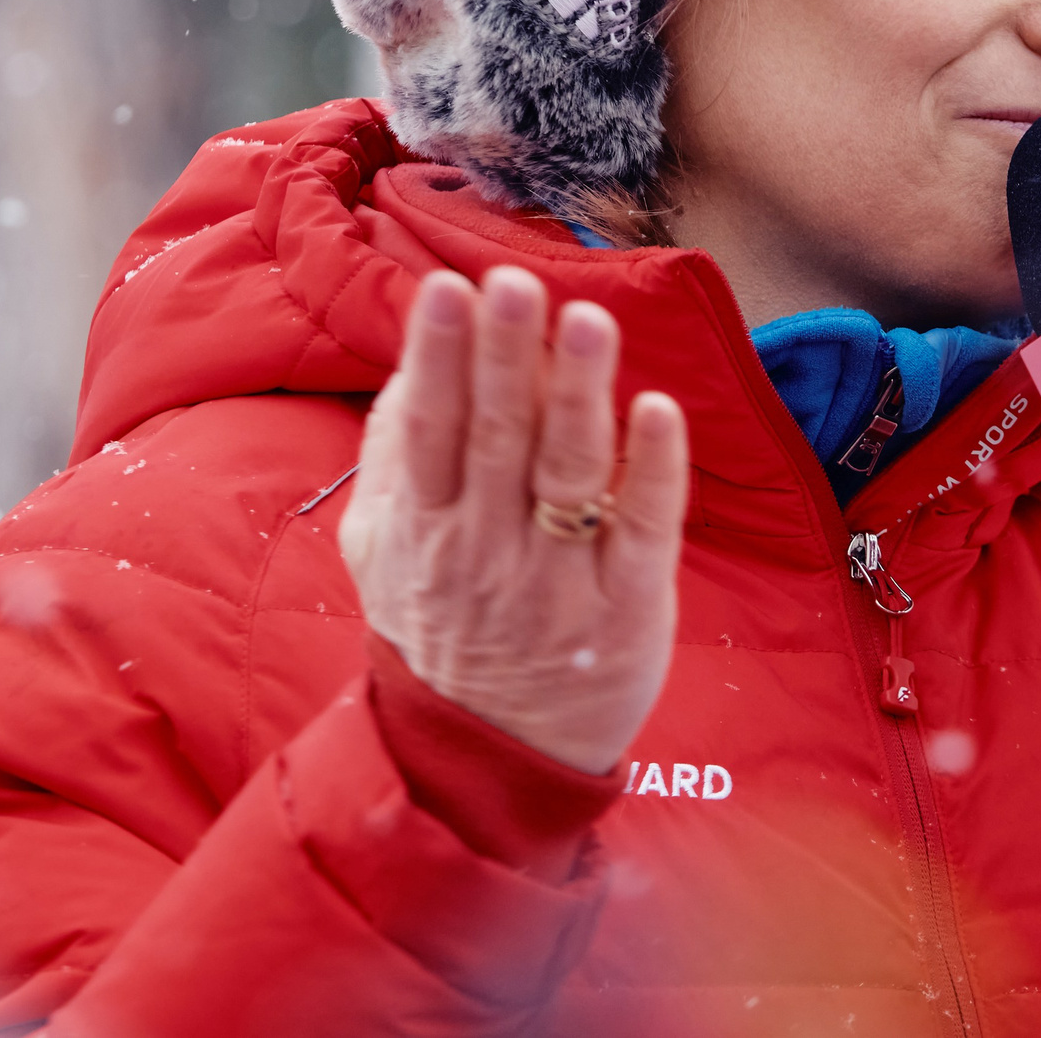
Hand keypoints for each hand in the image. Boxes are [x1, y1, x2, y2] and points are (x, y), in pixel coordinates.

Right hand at [338, 266, 690, 774]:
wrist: (486, 757)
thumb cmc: (439, 625)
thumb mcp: (381, 547)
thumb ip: (388, 458)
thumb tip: (410, 363)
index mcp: (423, 525)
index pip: (430, 428)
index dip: (439, 357)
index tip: (450, 288)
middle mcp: (484, 549)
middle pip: (498, 439)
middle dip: (507, 355)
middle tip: (518, 283)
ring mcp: (557, 580)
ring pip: (568, 474)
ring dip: (580, 393)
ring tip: (589, 319)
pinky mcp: (626, 607)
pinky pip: (641, 530)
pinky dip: (653, 469)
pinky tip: (660, 409)